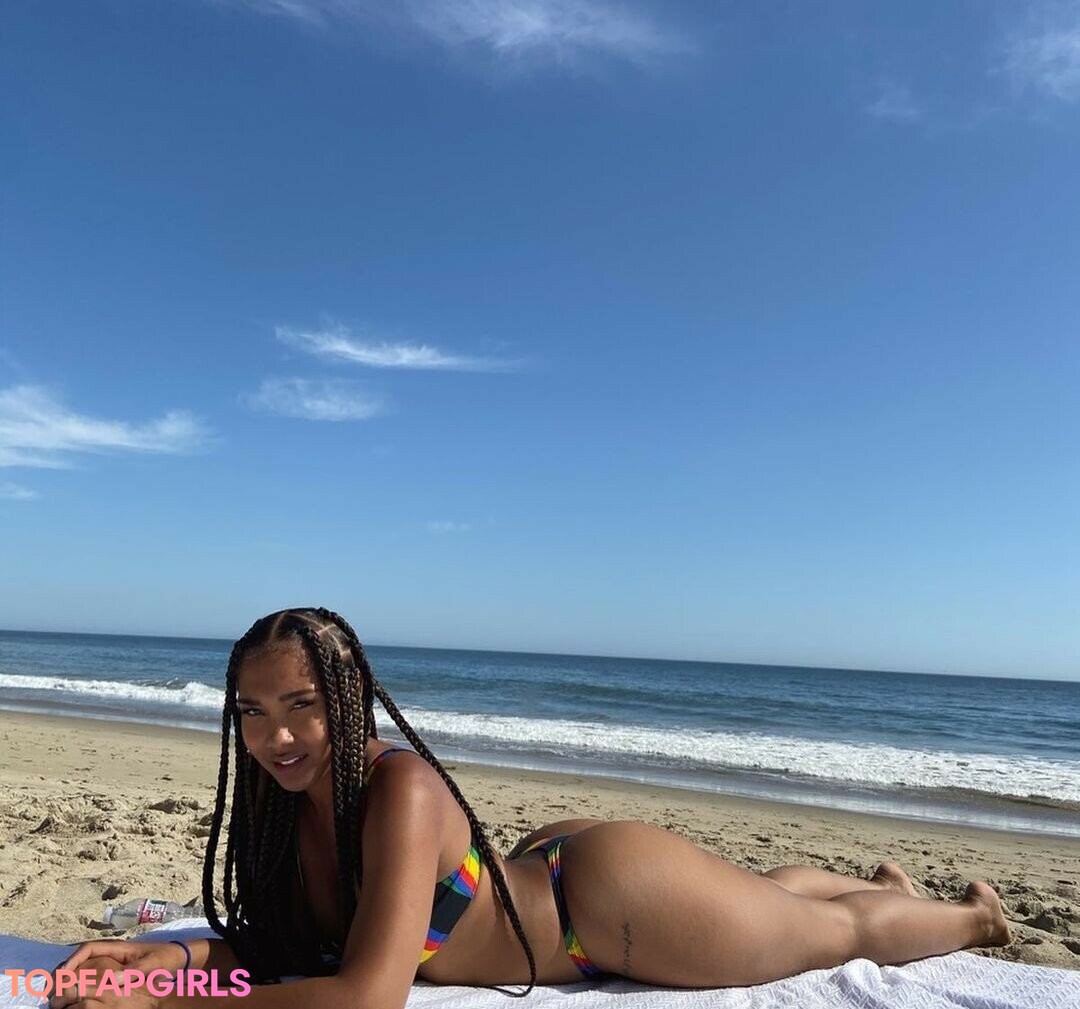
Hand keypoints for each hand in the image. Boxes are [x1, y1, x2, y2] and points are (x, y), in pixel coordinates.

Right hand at [49, 944, 183, 1008]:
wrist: (179, 958)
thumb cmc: (166, 958)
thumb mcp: (152, 965)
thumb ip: (133, 971)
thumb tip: (111, 979)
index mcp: (119, 947)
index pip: (89, 948)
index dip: (73, 959)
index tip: (61, 974)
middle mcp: (113, 952)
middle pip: (83, 957)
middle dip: (66, 969)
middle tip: (53, 987)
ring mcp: (114, 961)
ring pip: (86, 966)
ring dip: (72, 976)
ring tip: (59, 992)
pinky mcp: (117, 970)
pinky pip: (94, 973)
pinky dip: (83, 981)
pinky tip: (78, 994)